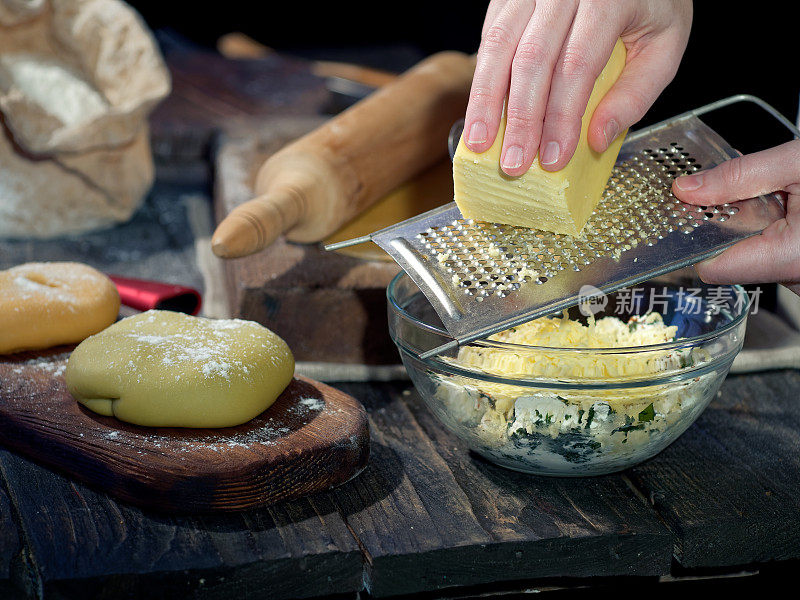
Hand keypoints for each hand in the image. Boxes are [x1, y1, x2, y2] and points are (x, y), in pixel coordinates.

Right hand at [464, 0, 691, 175]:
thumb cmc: (649, 4)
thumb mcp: (665, 45)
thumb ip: (636, 93)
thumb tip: (597, 138)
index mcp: (608, 0)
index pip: (577, 66)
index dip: (560, 117)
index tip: (553, 157)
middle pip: (531, 60)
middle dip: (520, 119)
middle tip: (513, 163)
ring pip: (499, 46)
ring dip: (485, 101)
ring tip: (479, 142)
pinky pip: (490, 37)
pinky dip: (483, 78)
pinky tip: (481, 110)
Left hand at [672, 140, 799, 295]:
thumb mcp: (798, 162)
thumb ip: (741, 175)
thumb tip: (686, 188)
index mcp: (789, 256)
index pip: (712, 267)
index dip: (696, 240)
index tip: (688, 212)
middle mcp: (796, 275)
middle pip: (731, 259)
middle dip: (729, 224)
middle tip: (747, 190)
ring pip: (753, 255)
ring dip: (752, 226)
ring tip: (774, 194)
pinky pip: (772, 253)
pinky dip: (771, 229)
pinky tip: (784, 204)